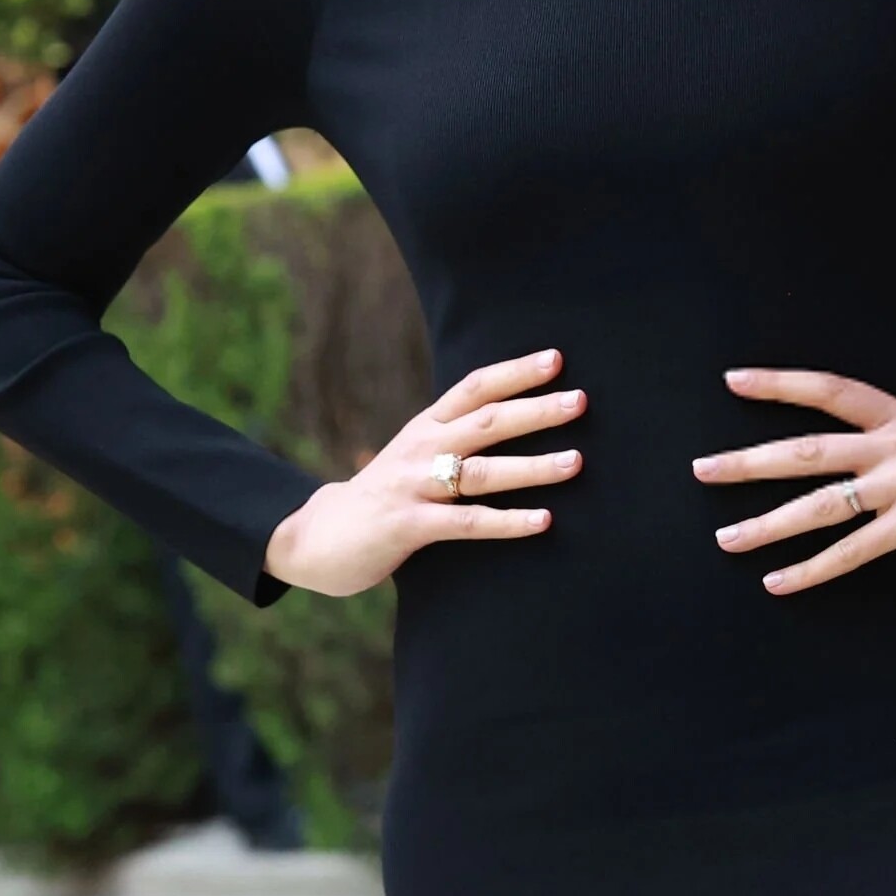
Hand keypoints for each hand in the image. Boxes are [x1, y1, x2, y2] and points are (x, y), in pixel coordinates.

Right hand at [263, 347, 585, 596]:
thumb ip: (455, 438)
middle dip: (536, 410)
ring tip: (576, 461)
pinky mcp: (409, 526)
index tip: (557, 359)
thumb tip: (513, 419)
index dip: (515, 372)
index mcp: (426, 425)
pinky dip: (507, 521)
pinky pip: (467, 523)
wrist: (314, 537)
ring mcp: (414, 486)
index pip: (475, 387)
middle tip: (580, 401)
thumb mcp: (415, 455)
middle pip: (487, 421)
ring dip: (534, 466)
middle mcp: (422, 448)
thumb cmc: (383, 495)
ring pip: (483, 471)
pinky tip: (543, 521)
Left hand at [694, 367, 895, 591]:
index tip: (733, 381)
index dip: (780, 383)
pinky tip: (777, 583)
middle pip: (807, 449)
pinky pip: (851, 550)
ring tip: (725, 538)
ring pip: (820, 503)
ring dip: (767, 524)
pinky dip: (811, 569)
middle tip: (701, 470)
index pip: (831, 390)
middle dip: (749, 461)